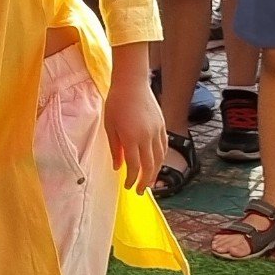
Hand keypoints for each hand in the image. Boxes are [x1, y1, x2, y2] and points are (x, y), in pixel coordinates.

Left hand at [102, 74, 166, 194]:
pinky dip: (161, 158)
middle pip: (149, 165)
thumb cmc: (116, 103)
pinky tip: (157, 163)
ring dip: (155, 172)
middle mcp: (147, 137)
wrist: (132, 83)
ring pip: (160, 158)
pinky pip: (164, 146)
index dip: (132, 179)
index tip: (129, 187)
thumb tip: (118, 167)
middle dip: (145, 181)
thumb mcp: (110, 126)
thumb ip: (115, 149)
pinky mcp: (162, 125)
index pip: (134, 166)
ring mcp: (157, 131)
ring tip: (150, 181)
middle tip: (141, 191)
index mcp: (131, 138)